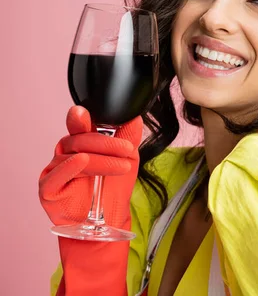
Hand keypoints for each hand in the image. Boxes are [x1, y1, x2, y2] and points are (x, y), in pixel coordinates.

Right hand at [39, 106, 141, 228]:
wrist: (109, 219)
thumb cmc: (113, 188)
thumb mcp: (127, 159)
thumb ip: (128, 137)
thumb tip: (133, 118)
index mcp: (81, 143)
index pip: (80, 126)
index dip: (82, 119)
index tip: (86, 114)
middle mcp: (66, 154)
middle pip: (79, 140)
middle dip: (106, 143)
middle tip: (127, 148)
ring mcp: (55, 170)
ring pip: (73, 157)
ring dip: (101, 160)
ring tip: (122, 166)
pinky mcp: (48, 188)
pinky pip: (56, 175)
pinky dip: (70, 167)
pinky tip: (81, 161)